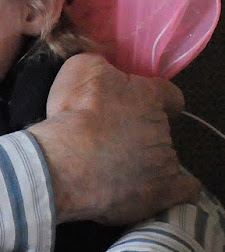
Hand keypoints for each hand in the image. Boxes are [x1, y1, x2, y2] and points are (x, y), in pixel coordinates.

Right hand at [29, 54, 200, 224]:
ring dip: (146, 158)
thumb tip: (109, 58)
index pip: (169, 95)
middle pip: (160, 127)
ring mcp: (165, 162)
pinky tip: (155, 185)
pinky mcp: (164, 192)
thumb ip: (102, 61)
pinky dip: (174, 188)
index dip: (155, 98)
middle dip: (140, 129)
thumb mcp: (81, 67)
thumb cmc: (74, 112)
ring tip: (116, 165)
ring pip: (164, 157)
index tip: (138, 103)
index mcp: (149, 96)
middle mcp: (163, 128)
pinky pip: (184, 189)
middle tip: (111, 135)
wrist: (67, 161)